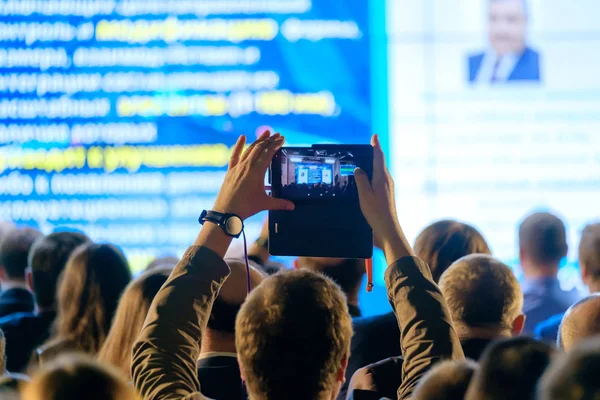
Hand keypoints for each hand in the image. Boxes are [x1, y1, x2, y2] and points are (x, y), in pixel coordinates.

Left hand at [212, 130, 294, 219]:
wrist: (226, 212)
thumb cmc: (245, 207)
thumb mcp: (265, 204)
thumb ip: (280, 203)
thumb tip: (292, 206)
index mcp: (256, 171)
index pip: (268, 153)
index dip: (276, 144)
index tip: (282, 139)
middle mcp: (247, 166)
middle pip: (259, 148)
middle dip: (269, 140)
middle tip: (277, 134)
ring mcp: (238, 167)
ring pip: (249, 149)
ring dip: (258, 140)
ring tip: (266, 133)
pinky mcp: (231, 171)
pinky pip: (235, 155)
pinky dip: (239, 145)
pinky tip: (242, 137)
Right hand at [354, 134, 412, 261]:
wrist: (388, 230)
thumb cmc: (376, 213)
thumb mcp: (365, 195)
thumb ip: (361, 180)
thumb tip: (359, 169)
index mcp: (382, 177)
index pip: (379, 157)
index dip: (376, 145)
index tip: (374, 136)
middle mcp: (387, 181)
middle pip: (380, 163)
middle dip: (374, 153)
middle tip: (367, 146)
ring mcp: (387, 188)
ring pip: (379, 172)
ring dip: (373, 165)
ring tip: (364, 160)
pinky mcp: (386, 196)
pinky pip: (378, 181)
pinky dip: (372, 176)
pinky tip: (366, 180)